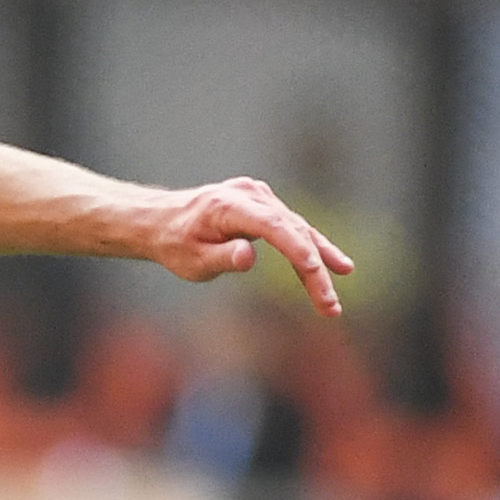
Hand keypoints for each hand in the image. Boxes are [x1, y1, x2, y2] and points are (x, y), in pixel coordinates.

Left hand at [141, 178, 353, 315]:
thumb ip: (222, 258)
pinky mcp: (264, 203)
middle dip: (314, 270)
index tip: (314, 271)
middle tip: (329, 305)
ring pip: (298, 229)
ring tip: (338, 290)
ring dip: (320, 261)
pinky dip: (310, 248)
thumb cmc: (175, 244)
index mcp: (229, 205)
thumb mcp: (192, 260)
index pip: (273, 226)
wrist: (161, 220)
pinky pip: (292, 228)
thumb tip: (248, 256)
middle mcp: (250, 194)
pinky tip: (335, 265)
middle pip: (292, 231)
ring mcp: (259, 196)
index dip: (296, 248)